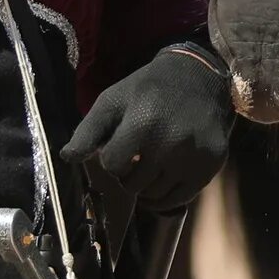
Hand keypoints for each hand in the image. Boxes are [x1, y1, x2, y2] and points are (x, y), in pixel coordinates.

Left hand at [61, 44, 233, 210]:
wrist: (200, 79)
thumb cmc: (149, 90)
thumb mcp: (113, 101)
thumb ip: (88, 130)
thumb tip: (67, 158)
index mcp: (143, 124)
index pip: (112, 165)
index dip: (111, 157)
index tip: (119, 145)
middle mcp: (171, 144)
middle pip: (132, 184)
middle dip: (128, 174)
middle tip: (136, 156)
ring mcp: (193, 157)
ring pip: (155, 195)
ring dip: (146, 185)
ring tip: (150, 165)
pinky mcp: (211, 166)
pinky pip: (179, 199)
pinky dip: (165, 196)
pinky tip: (162, 180)